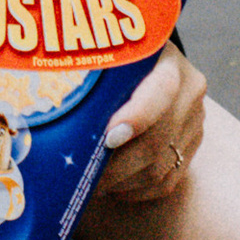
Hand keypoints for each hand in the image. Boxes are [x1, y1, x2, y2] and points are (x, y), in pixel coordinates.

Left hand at [84, 49, 206, 212]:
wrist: (154, 58)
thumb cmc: (120, 55)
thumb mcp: (111, 49)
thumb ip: (90, 61)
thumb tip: (45, 83)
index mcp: (169, 63)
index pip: (160, 93)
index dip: (137, 118)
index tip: (107, 139)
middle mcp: (189, 94)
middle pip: (157, 140)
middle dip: (118, 165)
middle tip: (84, 177)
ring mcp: (194, 123)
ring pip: (161, 166)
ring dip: (124, 182)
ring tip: (93, 185)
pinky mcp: (191, 145)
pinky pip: (169, 179)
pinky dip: (139, 190)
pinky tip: (114, 188)